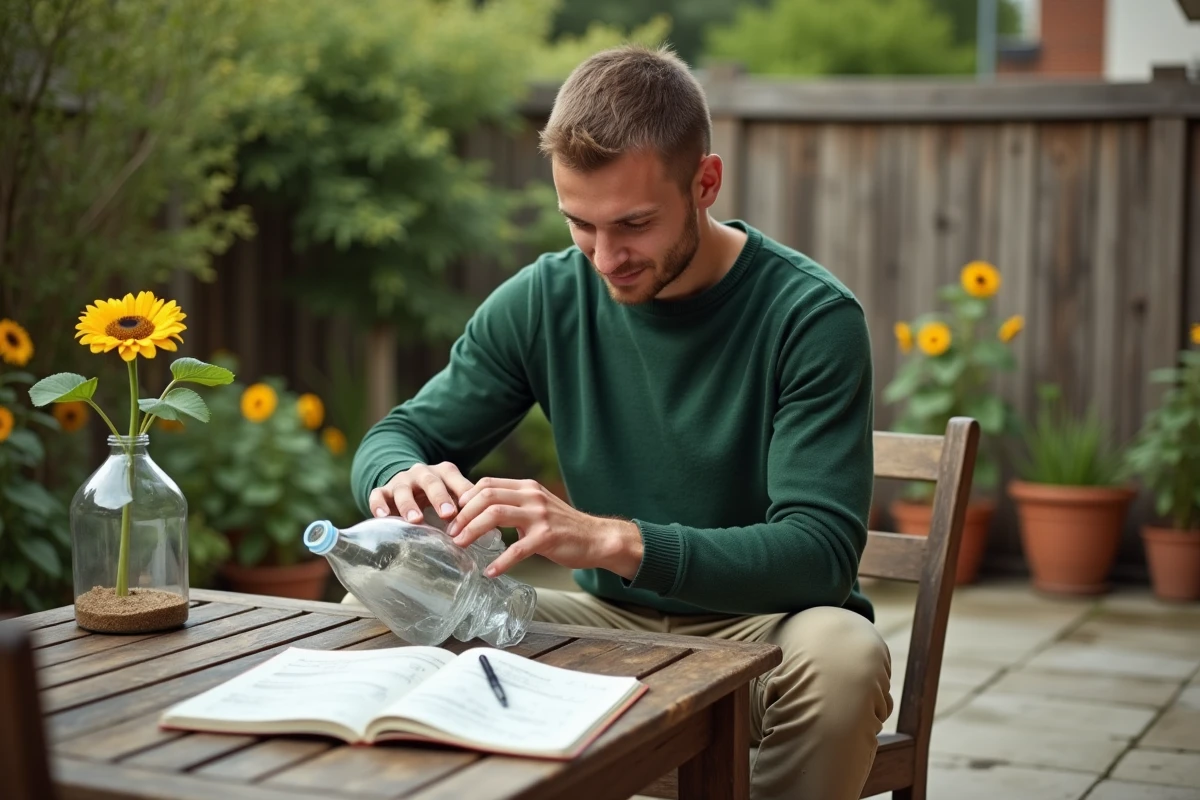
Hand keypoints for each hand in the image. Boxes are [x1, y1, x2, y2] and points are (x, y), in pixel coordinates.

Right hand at [368, 462, 474, 523]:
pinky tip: (382, 517)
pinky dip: (379, 505)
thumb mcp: (454, 494)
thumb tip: (495, 533)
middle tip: (448, 515)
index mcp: (445, 472)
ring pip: (403, 489)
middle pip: (431, 482)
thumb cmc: (439, 494)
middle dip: (439, 498)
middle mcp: (423, 473)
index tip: (470, 509)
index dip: (463, 493)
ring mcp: (402, 481)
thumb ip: (469, 507)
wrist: (408, 481)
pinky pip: (377, 495)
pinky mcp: (383, 490)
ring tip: (415, 520)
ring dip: (409, 504)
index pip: (456, 480)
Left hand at [445, 477, 643, 578]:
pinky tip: (490, 571)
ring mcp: (540, 515)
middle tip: (451, 533)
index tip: (454, 516)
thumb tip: (480, 513)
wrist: (597, 538)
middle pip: (486, 496)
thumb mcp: (538, 506)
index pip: (487, 484)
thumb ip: (514, 504)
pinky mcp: (548, 537)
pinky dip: (501, 561)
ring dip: (472, 530)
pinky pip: (517, 548)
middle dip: (463, 514)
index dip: (466, 498)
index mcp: (527, 487)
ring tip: (460, 545)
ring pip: (496, 515)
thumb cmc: (564, 526)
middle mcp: (532, 496)